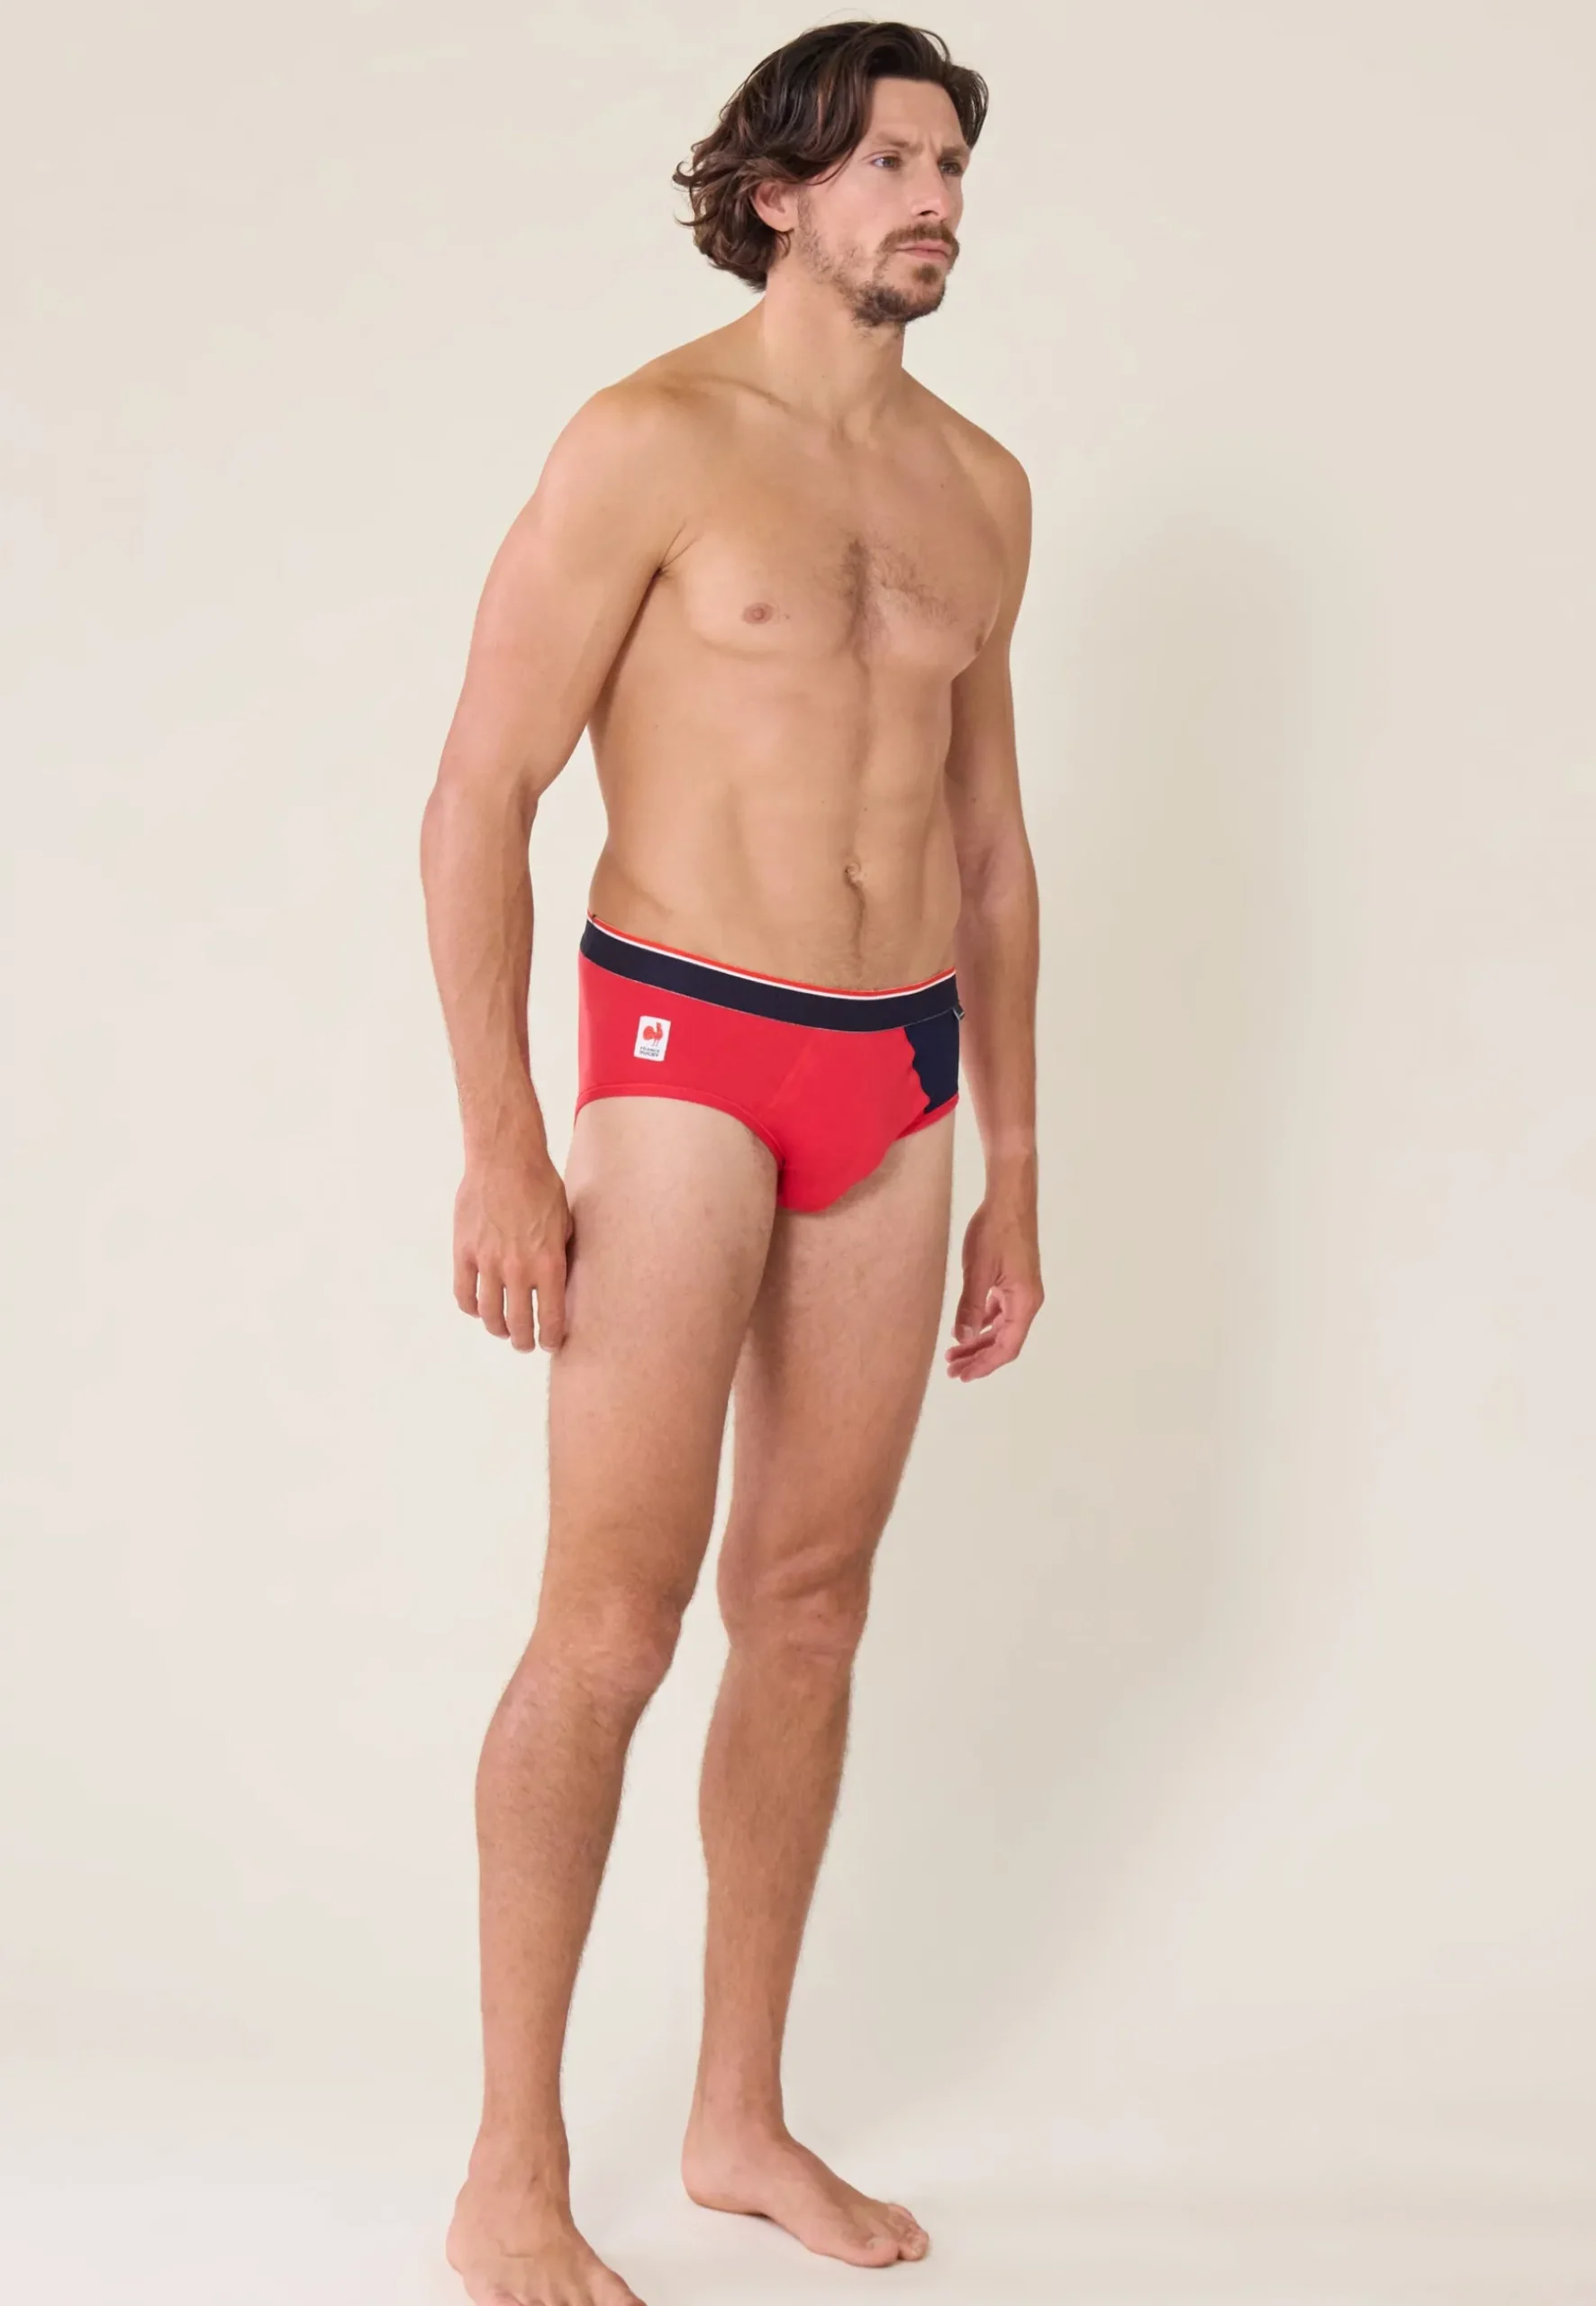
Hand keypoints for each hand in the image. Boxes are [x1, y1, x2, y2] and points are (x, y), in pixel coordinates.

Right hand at [453, 1147, 572, 1351]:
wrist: (506, 1159)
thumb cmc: (541, 1186)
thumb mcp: (564, 1224)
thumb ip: (559, 1256)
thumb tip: (557, 1283)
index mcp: (548, 1264)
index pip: (550, 1318)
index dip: (550, 1338)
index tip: (550, 1343)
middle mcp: (518, 1269)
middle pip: (518, 1323)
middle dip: (524, 1340)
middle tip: (525, 1342)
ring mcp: (487, 1262)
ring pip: (489, 1315)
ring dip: (497, 1328)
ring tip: (503, 1329)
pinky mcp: (464, 1252)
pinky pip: (464, 1293)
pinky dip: (471, 1307)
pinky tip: (478, 1308)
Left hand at [946, 1193, 1042, 1380]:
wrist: (1008, 1197)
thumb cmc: (995, 1230)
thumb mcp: (978, 1270)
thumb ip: (970, 1306)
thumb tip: (962, 1339)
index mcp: (1025, 1302)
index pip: (1007, 1347)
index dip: (984, 1365)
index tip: (963, 1376)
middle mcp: (1027, 1300)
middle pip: (1004, 1341)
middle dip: (978, 1357)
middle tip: (952, 1371)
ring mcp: (1021, 1290)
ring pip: (1000, 1327)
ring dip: (978, 1341)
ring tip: (953, 1354)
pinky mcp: (1012, 1280)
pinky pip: (999, 1311)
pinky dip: (982, 1323)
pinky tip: (963, 1327)